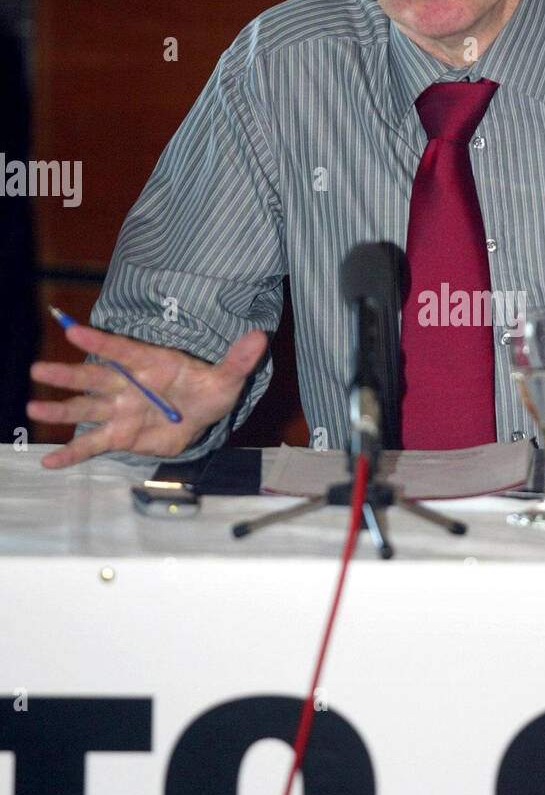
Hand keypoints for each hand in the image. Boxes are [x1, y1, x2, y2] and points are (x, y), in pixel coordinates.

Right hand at [28, 322, 268, 468]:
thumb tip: (260, 337)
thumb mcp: (228, 378)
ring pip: (86, 408)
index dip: (99, 342)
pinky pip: (92, 444)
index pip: (121, 350)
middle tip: (38, 370)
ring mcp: (120, 410)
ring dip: (60, 408)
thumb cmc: (208, 390)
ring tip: (33, 406)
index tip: (74, 331)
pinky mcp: (119, 435)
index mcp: (150, 364)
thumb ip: (239, 360)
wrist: (201, 415)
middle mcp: (128, 384)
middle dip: (67, 375)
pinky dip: (71, 453)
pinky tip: (48, 462)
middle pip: (94, 378)